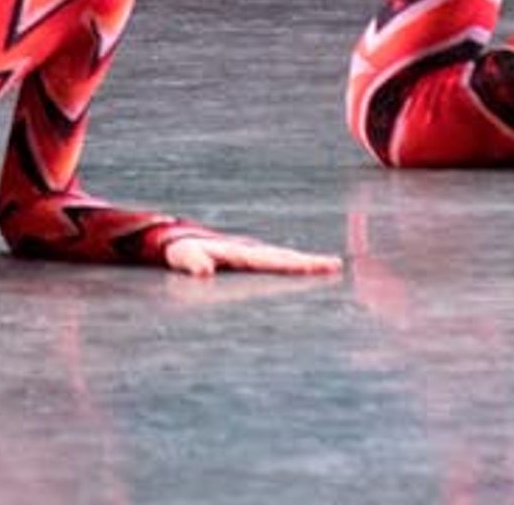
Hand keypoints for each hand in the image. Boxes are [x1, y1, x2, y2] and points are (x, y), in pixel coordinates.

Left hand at [162, 226, 342, 278]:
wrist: (177, 240)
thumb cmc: (179, 249)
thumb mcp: (183, 255)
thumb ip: (193, 262)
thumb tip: (205, 272)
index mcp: (241, 252)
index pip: (275, 260)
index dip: (299, 264)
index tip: (321, 266)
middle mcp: (250, 252)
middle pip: (285, 257)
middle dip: (310, 263)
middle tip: (336, 266)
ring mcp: (250, 255)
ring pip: (282, 259)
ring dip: (303, 265)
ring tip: (329, 269)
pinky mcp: (246, 261)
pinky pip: (273, 264)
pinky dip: (290, 267)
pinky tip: (301, 273)